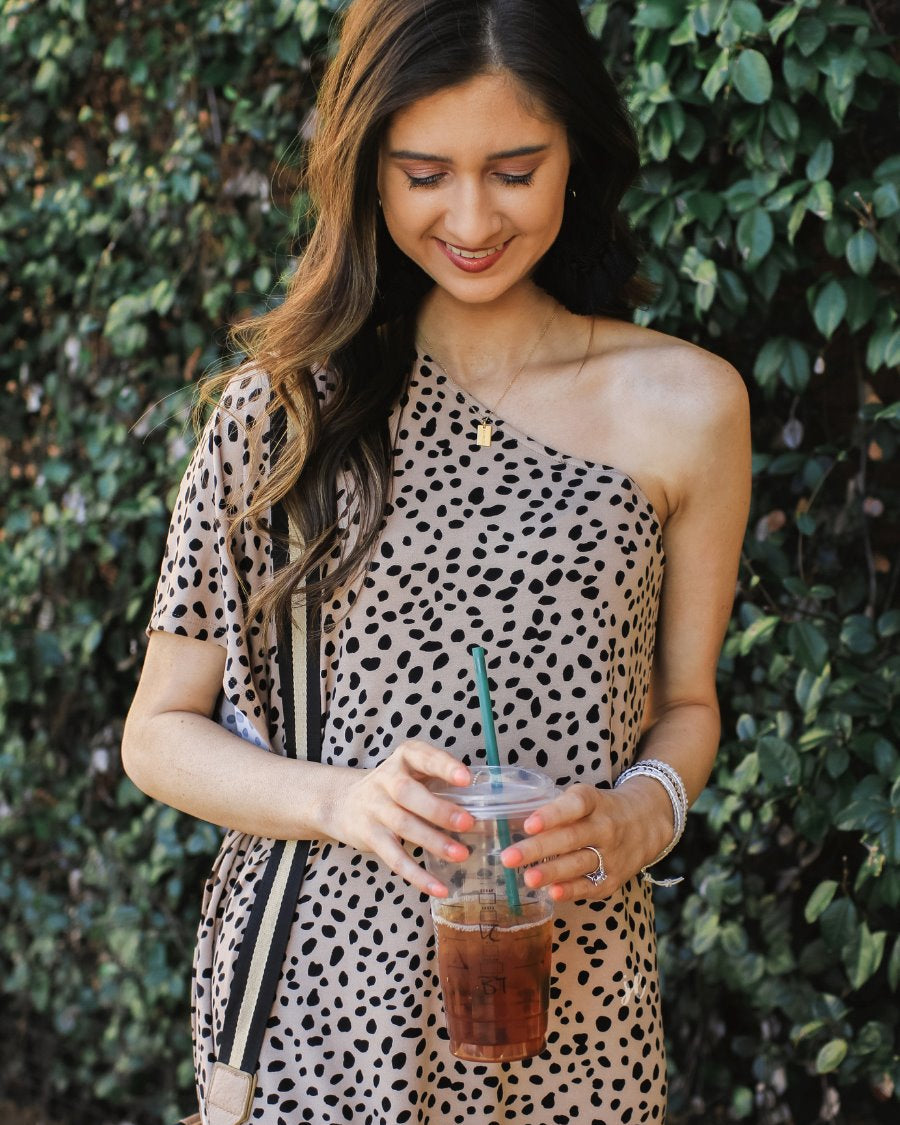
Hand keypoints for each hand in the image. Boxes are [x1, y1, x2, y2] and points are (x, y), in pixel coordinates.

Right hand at [325, 739, 474, 897]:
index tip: (466, 778)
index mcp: (404, 759)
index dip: (444, 766)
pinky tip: (439, 887)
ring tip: (461, 854)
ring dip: (434, 841)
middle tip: (468, 822)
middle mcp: (385, 780)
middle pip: (408, 794)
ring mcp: (375, 808)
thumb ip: (441, 780)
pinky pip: (394, 858)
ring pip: (404, 825)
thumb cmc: (393, 787)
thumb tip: (488, 802)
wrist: (343, 803)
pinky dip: (418, 875)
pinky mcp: (370, 836)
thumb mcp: (412, 772)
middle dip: (439, 809)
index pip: (423, 756)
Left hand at [499, 780, 671, 903]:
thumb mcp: (585, 798)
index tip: (528, 824)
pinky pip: (590, 886)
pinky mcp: (614, 878)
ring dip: (551, 872)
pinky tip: (552, 894)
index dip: (552, 815)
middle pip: (570, 838)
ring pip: (579, 864)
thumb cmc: (601, 809)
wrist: (647, 823)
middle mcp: (605, 827)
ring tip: (527, 879)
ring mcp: (611, 854)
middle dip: (537, 849)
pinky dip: (572, 891)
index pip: (575, 805)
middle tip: (508, 857)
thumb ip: (554, 810)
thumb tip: (508, 822)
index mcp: (594, 802)